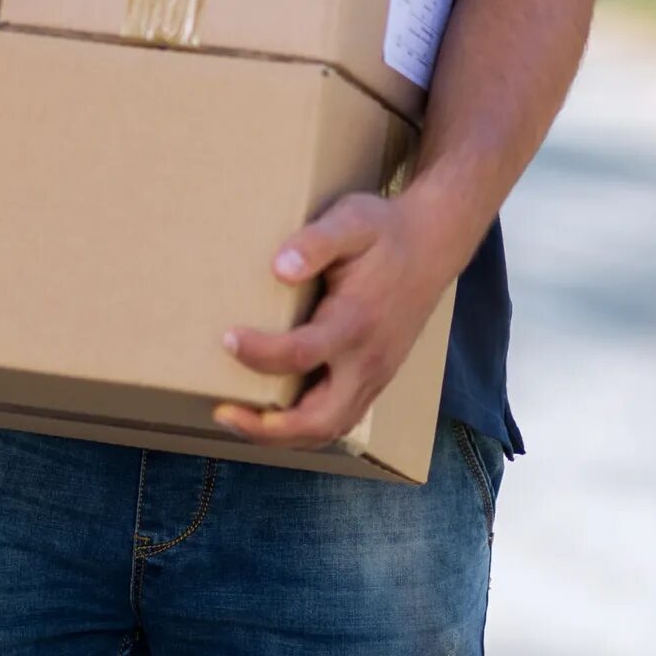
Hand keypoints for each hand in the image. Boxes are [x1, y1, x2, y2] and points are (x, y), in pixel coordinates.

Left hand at [213, 188, 465, 445]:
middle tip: (224, 413)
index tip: (226, 338)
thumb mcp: (350, 220)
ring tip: (239, 420)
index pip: (301, 354)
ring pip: (332, 428)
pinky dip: (306, 427)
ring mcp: (375, 375)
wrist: (432, 245)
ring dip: (285, 435)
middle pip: (321, 419)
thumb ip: (316, 242)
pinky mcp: (375, 378)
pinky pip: (341, 418)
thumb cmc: (383, 231)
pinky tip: (274, 415)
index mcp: (356, 322)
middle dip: (270, 428)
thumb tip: (280, 268)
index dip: (259, 354)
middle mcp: (368, 360)